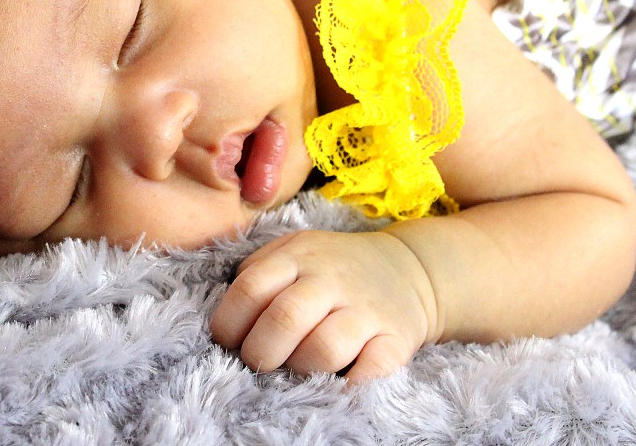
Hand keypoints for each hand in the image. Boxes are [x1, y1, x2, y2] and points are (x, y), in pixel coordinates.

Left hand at [210, 229, 438, 382]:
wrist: (409, 268)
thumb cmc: (334, 267)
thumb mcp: (295, 250)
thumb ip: (258, 272)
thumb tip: (225, 313)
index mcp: (298, 256)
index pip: (250, 288)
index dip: (229, 322)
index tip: (228, 342)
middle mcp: (331, 279)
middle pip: (284, 318)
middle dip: (260, 352)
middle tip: (259, 362)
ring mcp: (365, 309)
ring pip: (325, 348)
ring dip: (301, 368)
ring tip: (298, 367)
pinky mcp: (395, 338)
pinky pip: (372, 369)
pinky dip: (350, 385)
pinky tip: (337, 383)